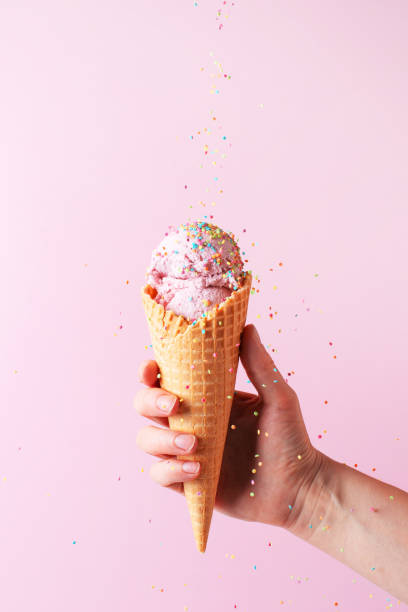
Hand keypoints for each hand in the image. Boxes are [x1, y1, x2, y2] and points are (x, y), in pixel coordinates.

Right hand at [135, 324, 322, 527]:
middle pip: (145, 406)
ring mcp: (187, 453)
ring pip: (147, 441)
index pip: (165, 380)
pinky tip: (197, 470)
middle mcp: (191, 423)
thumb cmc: (291, 440)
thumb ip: (260, 364)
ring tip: (194, 444)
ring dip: (162, 440)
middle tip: (175, 406)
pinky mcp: (189, 484)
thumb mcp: (278, 397)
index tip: (151, 368)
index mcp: (206, 399)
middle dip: (150, 402)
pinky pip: (160, 475)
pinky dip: (170, 471)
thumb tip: (247, 326)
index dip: (149, 373)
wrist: (299, 488)